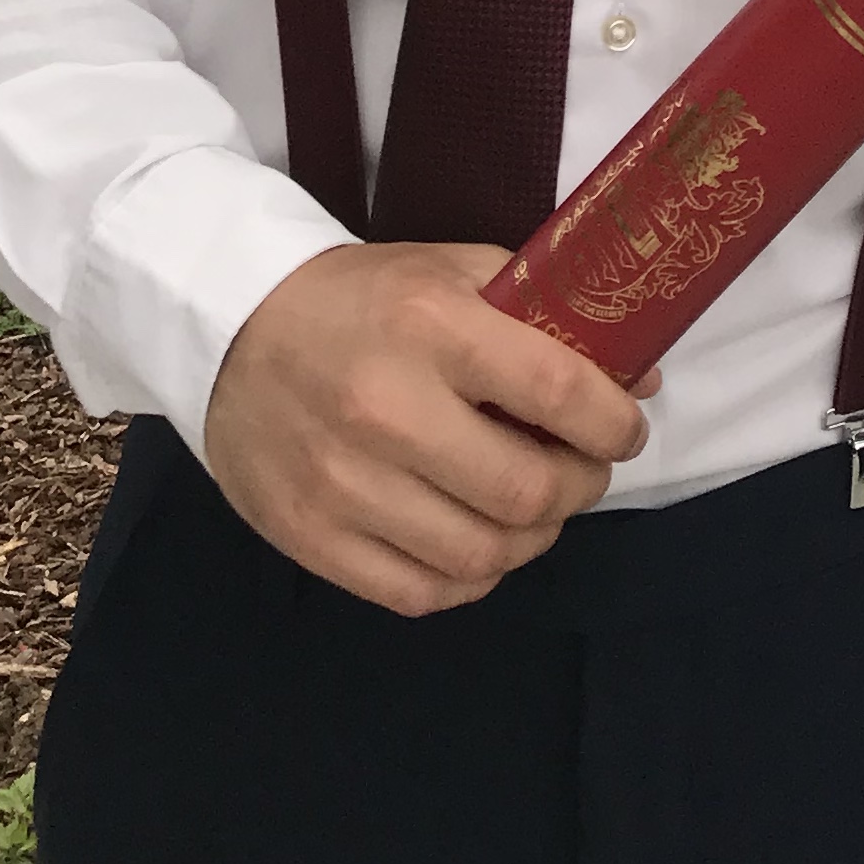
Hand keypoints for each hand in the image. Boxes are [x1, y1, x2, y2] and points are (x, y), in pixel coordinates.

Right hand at [203, 239, 658, 618]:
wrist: (227, 325)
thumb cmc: (357, 297)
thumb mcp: (446, 270)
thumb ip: (539, 313)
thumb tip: (636, 379)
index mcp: (428, 325)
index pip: (556, 391)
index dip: (614, 422)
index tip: (625, 427)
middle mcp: (387, 409)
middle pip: (528, 491)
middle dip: (580, 486)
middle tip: (580, 469)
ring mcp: (345, 484)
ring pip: (483, 553)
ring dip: (532, 537)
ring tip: (531, 507)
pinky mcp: (312, 538)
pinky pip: (423, 593)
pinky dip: (470, 576)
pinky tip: (475, 540)